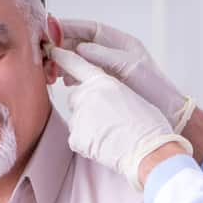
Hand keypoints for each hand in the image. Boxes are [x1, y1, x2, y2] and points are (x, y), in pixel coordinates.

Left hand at [50, 47, 192, 187]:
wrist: (149, 151)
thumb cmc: (149, 125)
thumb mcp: (131, 96)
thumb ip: (112, 91)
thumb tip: (104, 98)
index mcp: (104, 81)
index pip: (77, 64)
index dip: (64, 57)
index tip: (53, 52)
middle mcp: (87, 95)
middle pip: (76, 97)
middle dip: (86, 105)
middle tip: (107, 119)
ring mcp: (79, 116)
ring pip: (77, 119)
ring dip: (88, 125)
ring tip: (111, 134)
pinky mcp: (75, 137)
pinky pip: (77, 138)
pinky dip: (87, 143)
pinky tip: (105, 146)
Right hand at [59, 20, 194, 132]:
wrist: (169, 115)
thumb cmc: (155, 89)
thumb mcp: (131, 67)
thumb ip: (105, 56)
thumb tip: (79, 47)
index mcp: (121, 43)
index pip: (90, 29)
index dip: (70, 27)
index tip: (51, 28)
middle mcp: (112, 54)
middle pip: (81, 43)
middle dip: (62, 45)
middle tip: (45, 51)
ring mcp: (107, 70)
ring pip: (79, 59)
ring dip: (64, 61)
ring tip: (53, 68)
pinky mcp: (104, 85)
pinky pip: (82, 75)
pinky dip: (71, 76)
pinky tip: (64, 81)